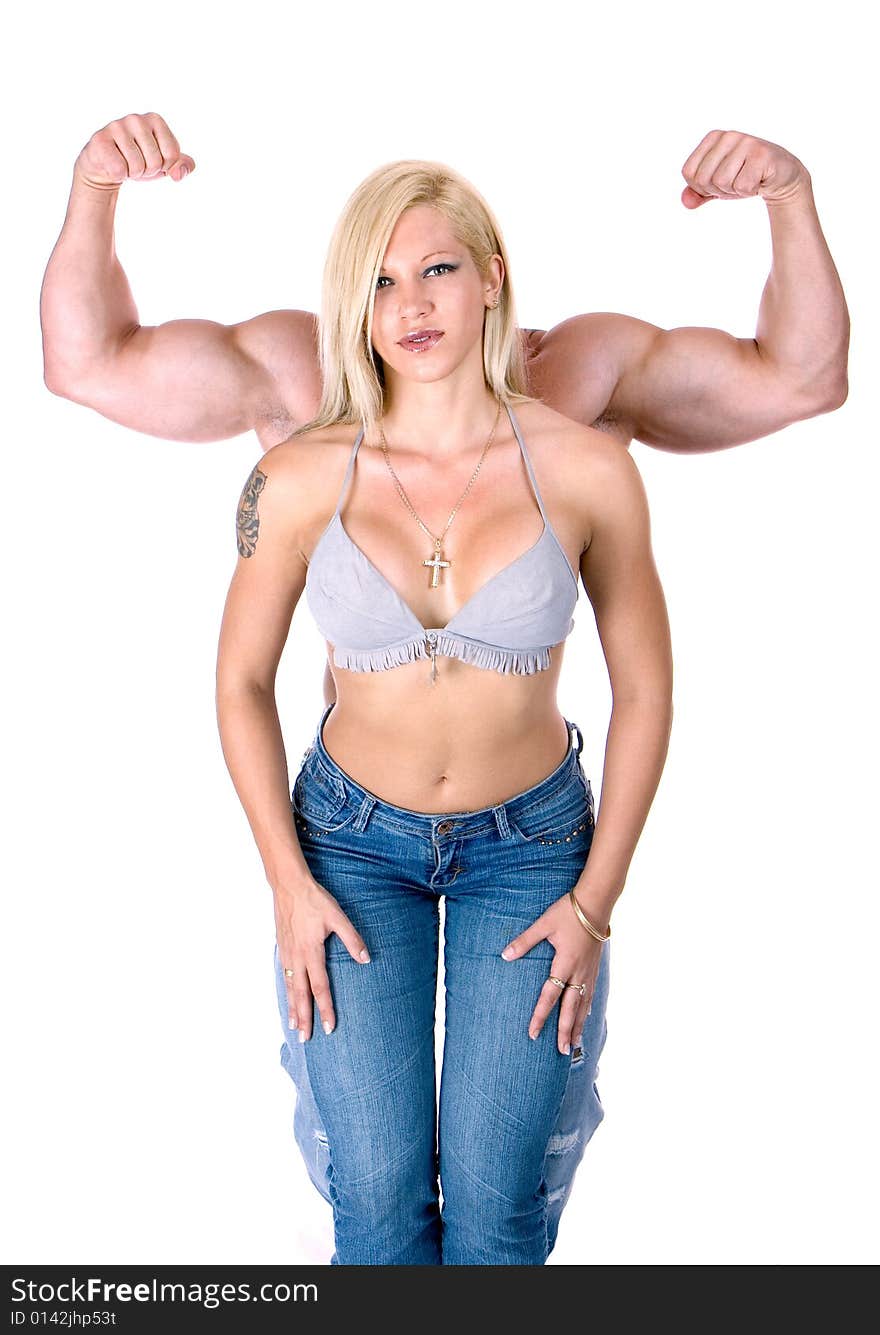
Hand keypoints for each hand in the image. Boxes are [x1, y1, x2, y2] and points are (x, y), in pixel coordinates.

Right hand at [74, 112, 195, 190]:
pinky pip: (120, 170)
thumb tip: (178, 174)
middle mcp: (136, 118)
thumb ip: (183, 166)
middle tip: (136, 163)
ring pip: (137, 167)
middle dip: (148, 171)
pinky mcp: (100, 139)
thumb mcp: (165, 164)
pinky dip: (119, 175)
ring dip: (133, 173)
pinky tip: (112, 164)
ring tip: (125, 163)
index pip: (172, 155)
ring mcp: (116, 126)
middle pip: (155, 162)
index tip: (152, 159)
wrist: (107, 167)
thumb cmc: (139, 162)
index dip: (164, 166)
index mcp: (155, 120)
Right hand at [274, 878, 370, 1041]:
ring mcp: (287, 954)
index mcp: (311, 952)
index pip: (320, 988)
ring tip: (293, 1027)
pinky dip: (286, 991)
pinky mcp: (282, 948)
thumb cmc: (315, 900)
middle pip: (301, 995)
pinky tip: (288, 997)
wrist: (289, 886)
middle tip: (306, 1039)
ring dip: (292, 1009)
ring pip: (290, 987)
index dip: (326, 1009)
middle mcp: (297, 958)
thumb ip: (352, 939)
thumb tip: (366, 959)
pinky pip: (284, 976)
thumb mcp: (338, 917)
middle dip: (304, 1018)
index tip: (330, 1028)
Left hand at [501, 893, 604, 1053]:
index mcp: (564, 963)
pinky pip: (591, 995)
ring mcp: (589, 971)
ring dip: (577, 1025)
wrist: (596, 903)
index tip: (533, 1033)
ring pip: (583, 1005)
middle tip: (561, 1051)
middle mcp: (579, 972)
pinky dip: (587, 1010)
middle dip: (564, 1031)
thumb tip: (504, 955)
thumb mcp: (543, 924)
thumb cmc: (568, 912)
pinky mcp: (595, 967)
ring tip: (573, 1044)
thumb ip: (525, 941)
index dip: (540, 1016)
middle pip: (571, 1008)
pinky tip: (585, 1019)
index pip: (550, 996)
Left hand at [680, 129, 808, 208]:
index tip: (721, 181)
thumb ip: (697, 194)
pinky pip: (742, 186)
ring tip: (748, 180)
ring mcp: (746, 142)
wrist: (780, 178)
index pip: (689, 173)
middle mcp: (728, 135)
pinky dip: (749, 191)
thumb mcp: (717, 187)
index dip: (702, 187)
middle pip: (704, 179)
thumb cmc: (745, 178)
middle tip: (736, 182)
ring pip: (722, 182)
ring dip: (734, 191)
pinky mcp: (762, 154)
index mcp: (713, 138)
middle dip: (718, 190)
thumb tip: (685, 202)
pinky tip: (760, 180)